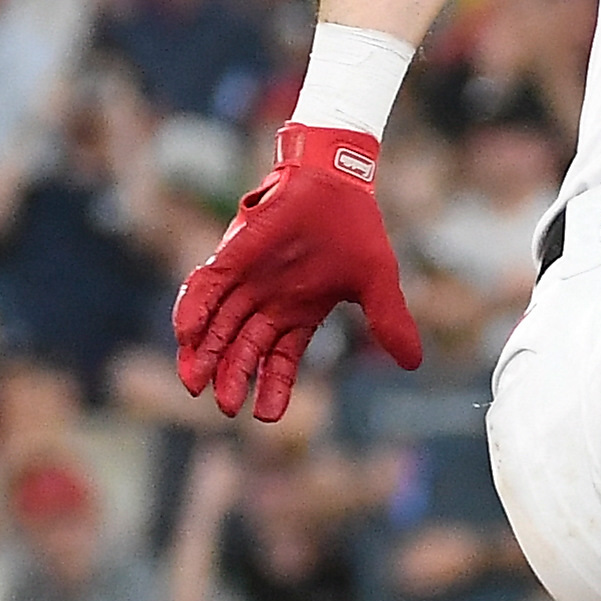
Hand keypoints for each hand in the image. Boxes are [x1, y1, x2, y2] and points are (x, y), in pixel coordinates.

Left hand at [171, 126, 423, 420]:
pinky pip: (204, 289)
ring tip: (195, 384)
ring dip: (204, 354)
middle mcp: (267, 302)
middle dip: (233, 378)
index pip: (281, 360)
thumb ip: (390, 322)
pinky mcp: (229, 257)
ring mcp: (246, 281)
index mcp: (299, 313)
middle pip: (243, 349)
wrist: (336, 183)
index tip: (266, 417)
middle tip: (225, 407)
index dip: (274, 387)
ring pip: (217, 326)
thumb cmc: (356, 230)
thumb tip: (414, 363)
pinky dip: (192, 311)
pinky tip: (187, 335)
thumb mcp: (378, 283)